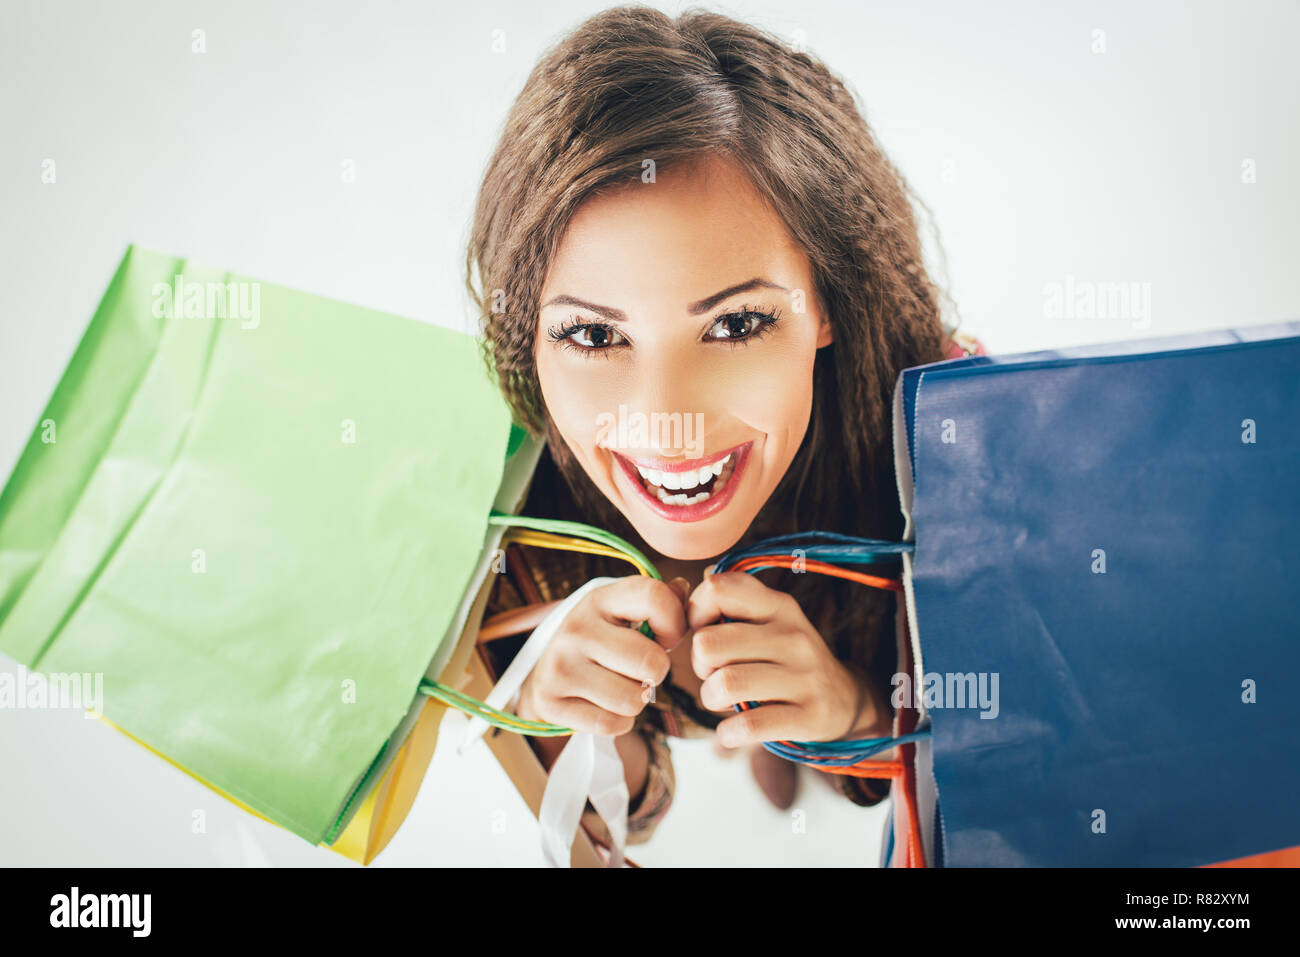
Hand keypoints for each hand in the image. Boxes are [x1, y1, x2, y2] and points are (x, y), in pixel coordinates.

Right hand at [516, 576, 688, 735]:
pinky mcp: (548, 702)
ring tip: (620, 687)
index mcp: (599, 599)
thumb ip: (660, 601)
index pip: (655, 598)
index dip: (674, 624)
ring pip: (632, 699)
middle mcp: (576, 628)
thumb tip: (682, 587)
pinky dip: (618, 722)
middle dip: (656, 673)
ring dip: (636, 701)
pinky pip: (612, 724)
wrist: (546, 672)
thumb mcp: (624, 612)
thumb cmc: (602, 640)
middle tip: (639, 671)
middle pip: (651, 661)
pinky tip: (603, 706)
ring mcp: (559, 665)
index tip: (664, 638)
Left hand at [688, 570, 872, 747]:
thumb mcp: (770, 620)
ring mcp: (804, 677)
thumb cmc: (788, 658)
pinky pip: (749, 725)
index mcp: (779, 605)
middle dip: (698, 664)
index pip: (718, 589)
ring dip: (710, 698)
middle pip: (709, 643)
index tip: (704, 631)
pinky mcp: (809, 717)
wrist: (845, 700)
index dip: (695, 612)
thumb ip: (732, 601)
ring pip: (725, 683)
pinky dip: (728, 732)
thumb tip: (695, 581)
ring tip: (721, 700)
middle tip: (711, 673)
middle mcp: (793, 636)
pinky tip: (731, 730)